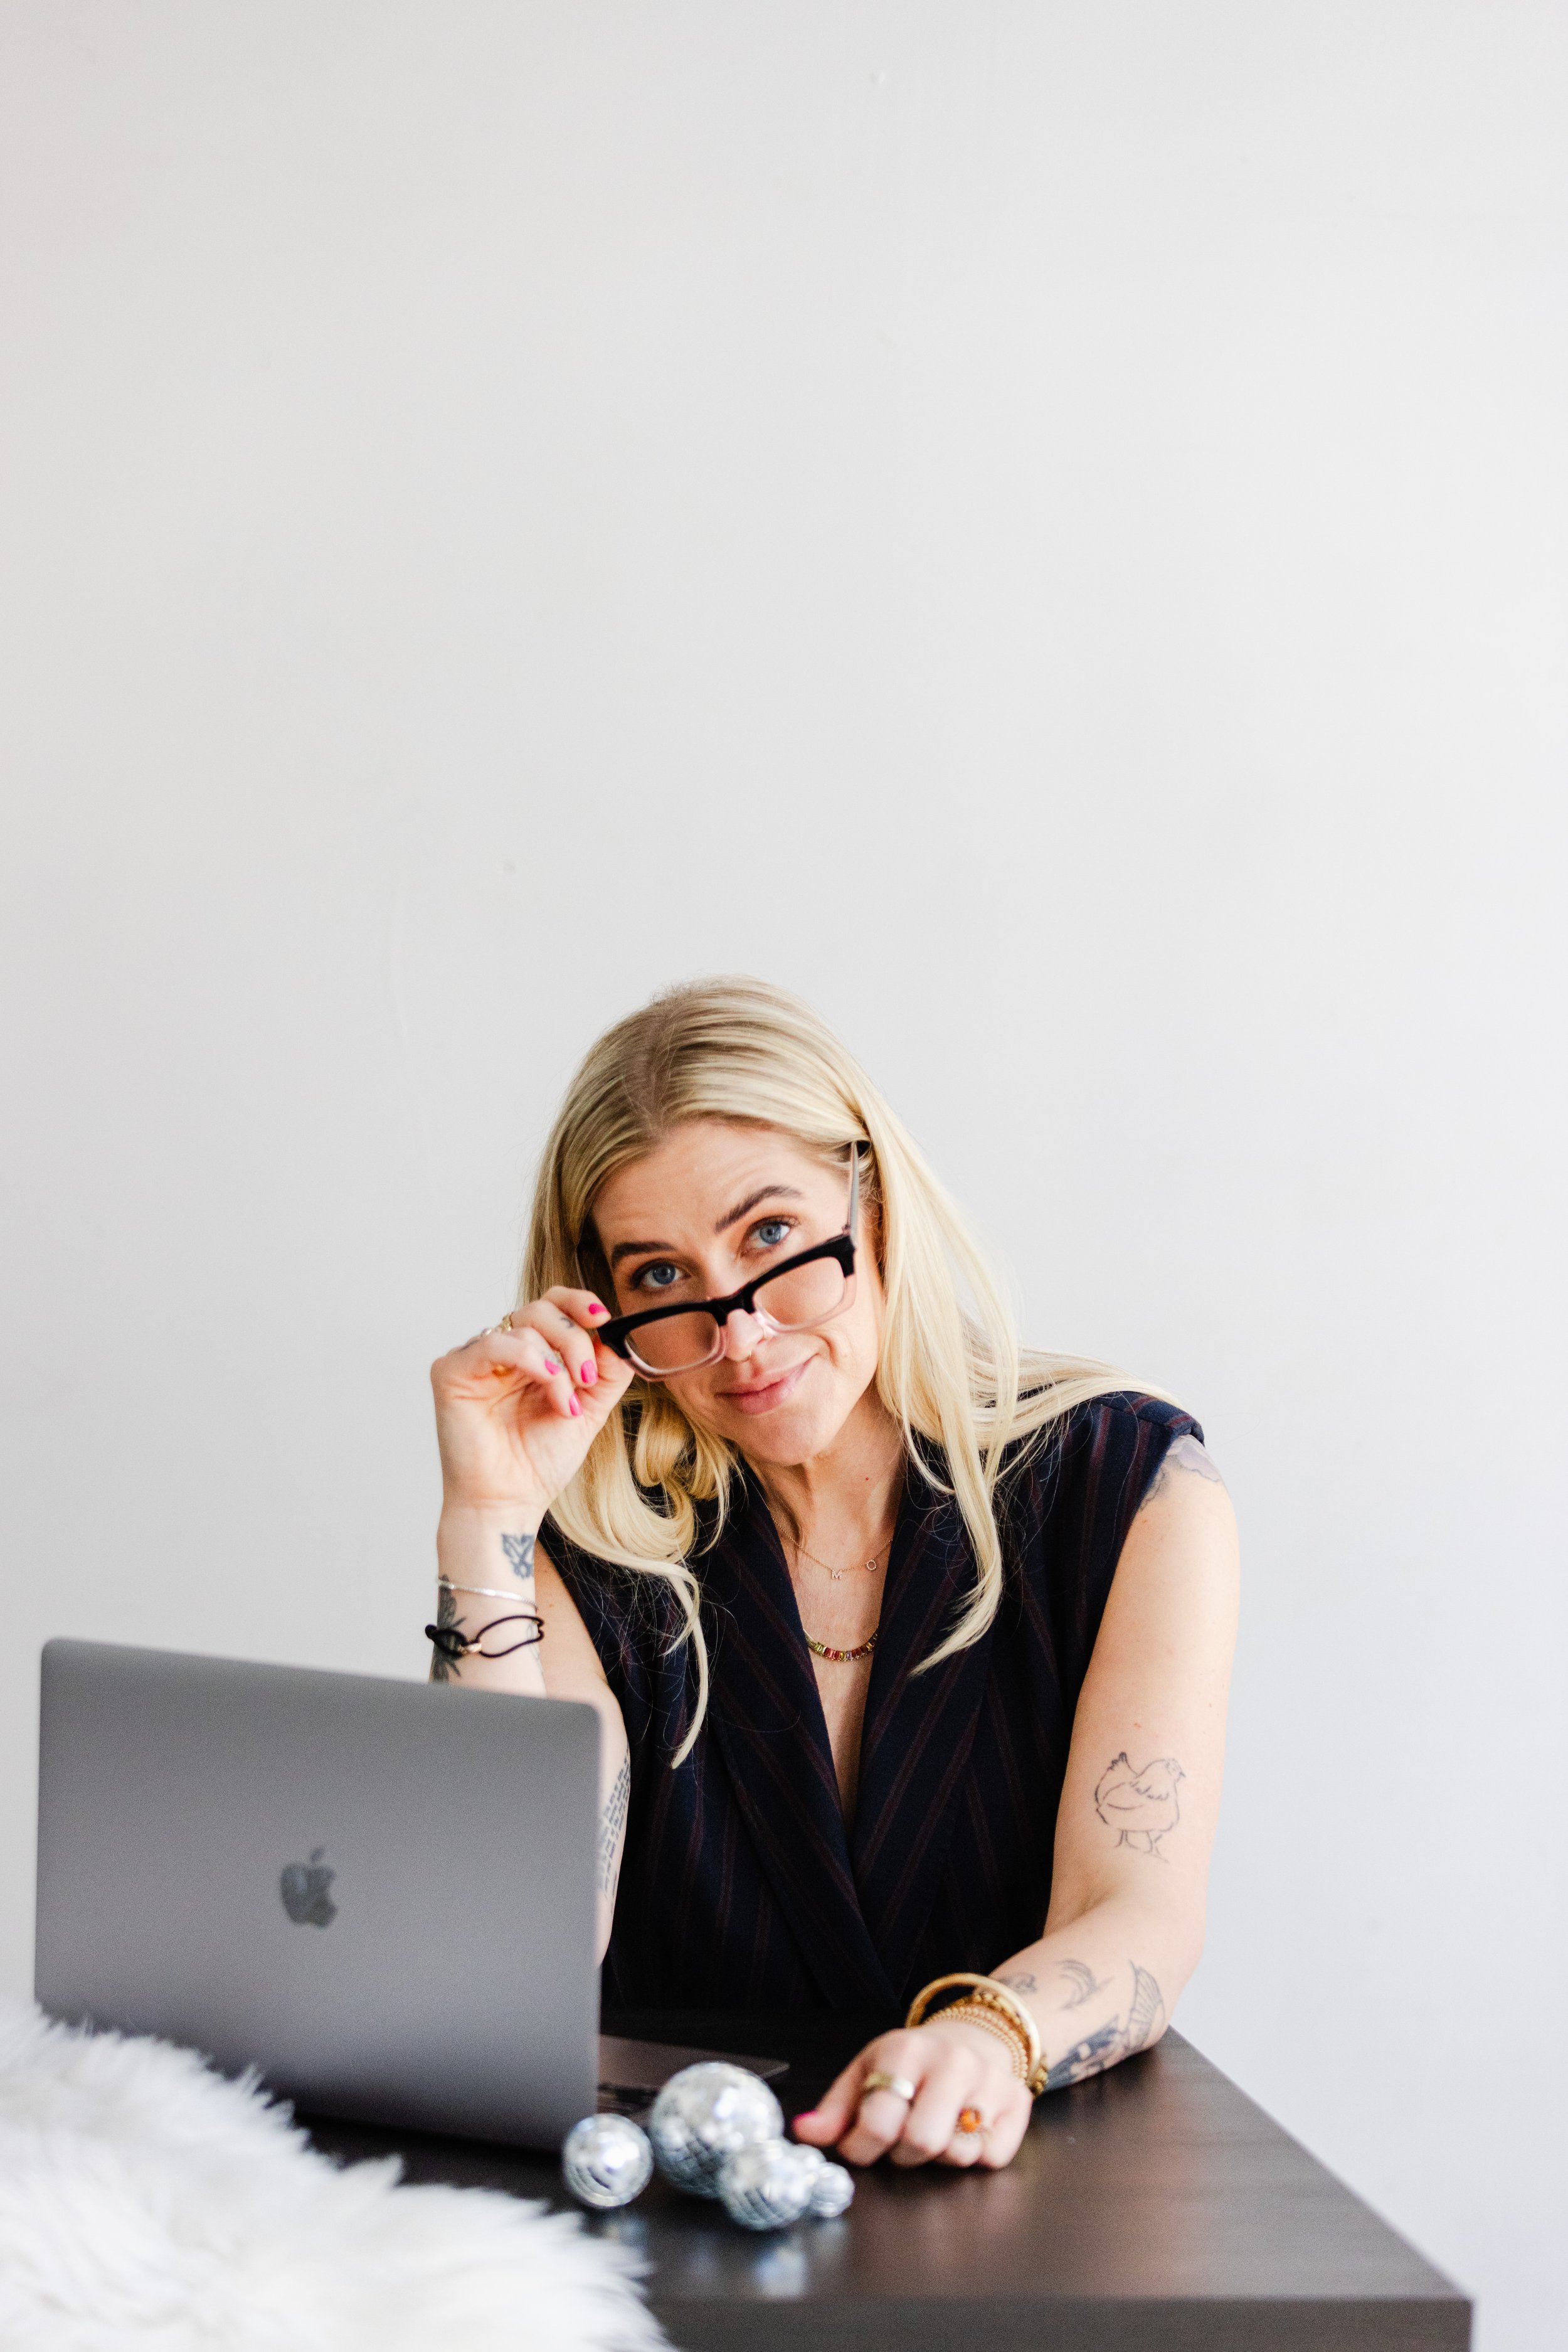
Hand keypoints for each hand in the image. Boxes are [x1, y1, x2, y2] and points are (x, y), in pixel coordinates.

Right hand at [431, 1288, 635, 1522]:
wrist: (510, 1502)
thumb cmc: (539, 1462)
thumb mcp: (590, 1410)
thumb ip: (607, 1372)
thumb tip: (618, 1337)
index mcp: (530, 1355)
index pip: (551, 1305)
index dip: (578, 1303)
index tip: (603, 1317)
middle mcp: (501, 1351)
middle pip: (541, 1309)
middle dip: (575, 1339)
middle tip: (588, 1379)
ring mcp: (474, 1360)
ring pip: (524, 1326)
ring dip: (558, 1367)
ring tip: (566, 1407)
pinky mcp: (451, 1372)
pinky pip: (493, 1344)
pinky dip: (529, 1359)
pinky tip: (548, 1383)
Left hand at [792, 2020, 1032, 2171]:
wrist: (974, 2036)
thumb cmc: (912, 2063)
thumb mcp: (867, 2071)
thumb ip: (834, 2108)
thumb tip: (804, 2133)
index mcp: (905, 2050)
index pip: (878, 2120)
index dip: (862, 2147)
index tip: (861, 2145)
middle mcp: (952, 2060)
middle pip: (921, 2141)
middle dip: (904, 2153)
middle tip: (902, 2137)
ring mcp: (989, 2080)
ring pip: (957, 2154)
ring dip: (939, 2155)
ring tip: (935, 2128)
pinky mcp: (1017, 2103)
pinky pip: (991, 2158)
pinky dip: (975, 2156)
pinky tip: (965, 2129)